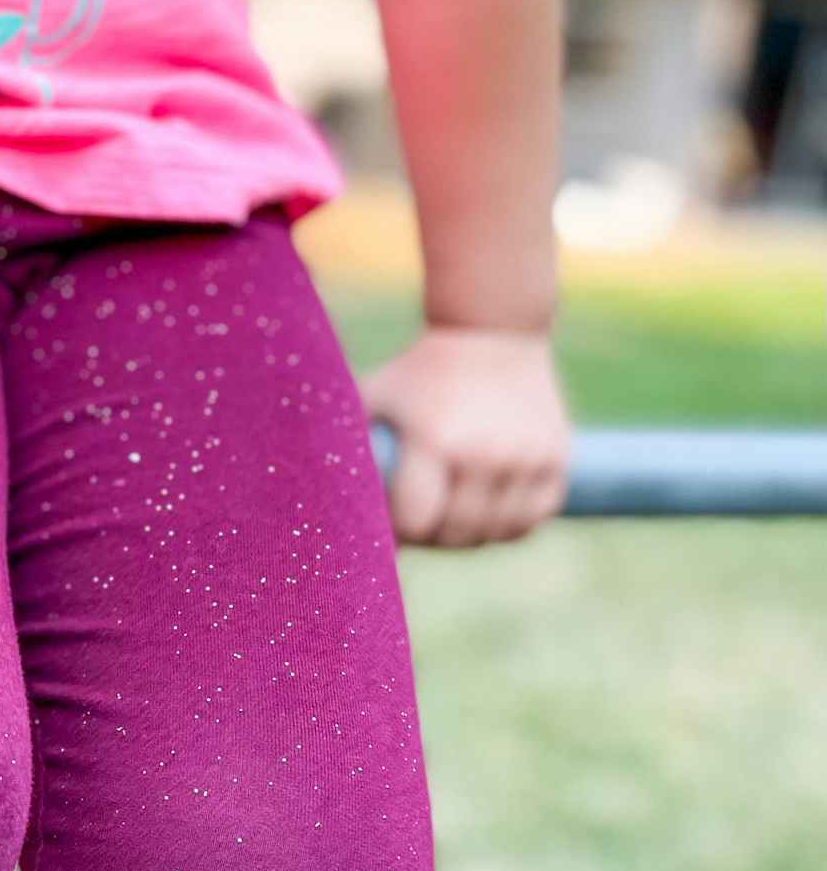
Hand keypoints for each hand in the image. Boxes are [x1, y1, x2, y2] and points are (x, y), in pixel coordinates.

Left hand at [361, 327, 570, 546]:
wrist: (491, 332)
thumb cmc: (417, 372)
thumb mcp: (374, 397)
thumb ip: (346, 444)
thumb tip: (314, 500)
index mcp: (436, 440)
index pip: (418, 523)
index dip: (401, 532)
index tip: (392, 521)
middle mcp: (485, 452)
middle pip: (457, 535)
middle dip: (433, 538)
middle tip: (422, 522)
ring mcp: (527, 455)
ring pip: (497, 533)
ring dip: (472, 537)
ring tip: (453, 519)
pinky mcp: (556, 456)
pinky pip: (534, 518)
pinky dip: (511, 527)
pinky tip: (490, 514)